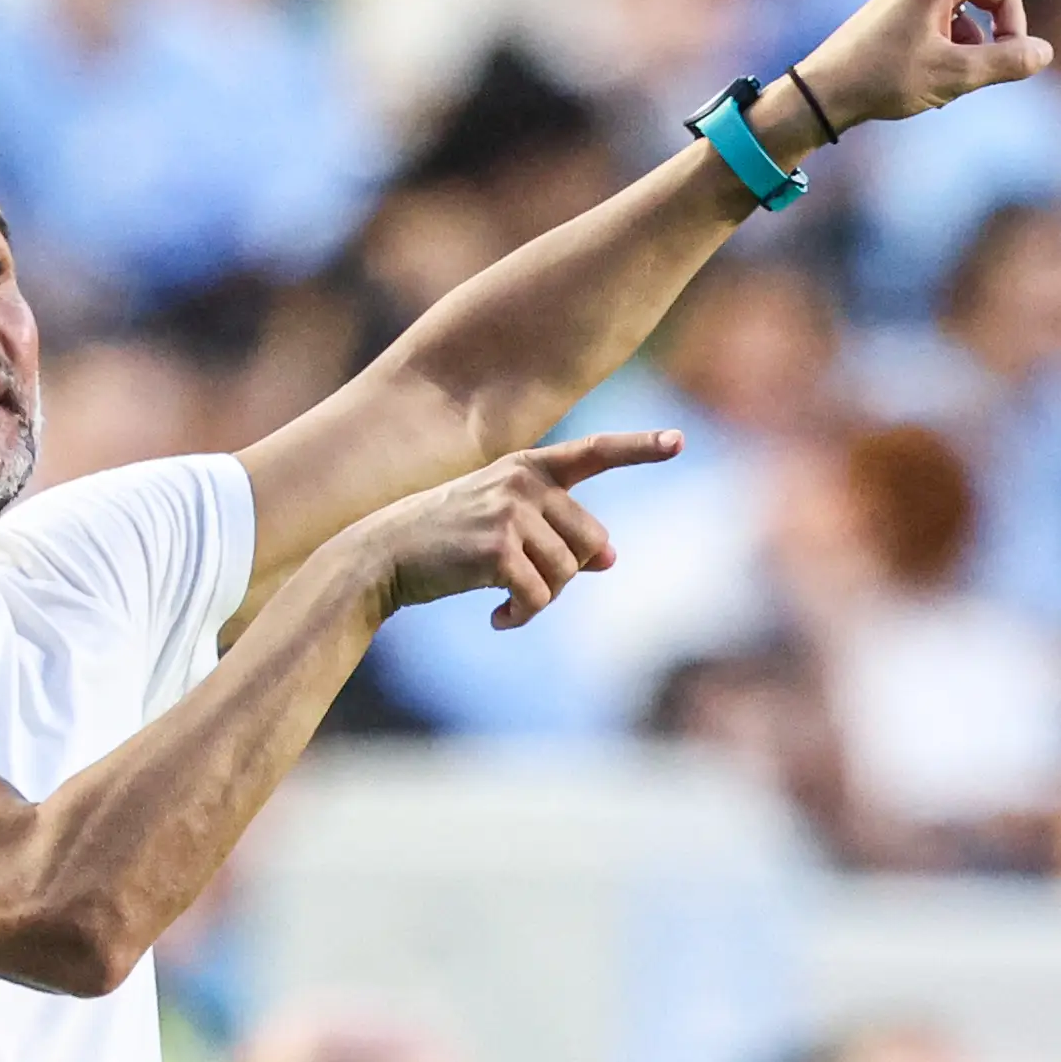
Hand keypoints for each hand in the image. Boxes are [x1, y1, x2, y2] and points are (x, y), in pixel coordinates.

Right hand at [344, 431, 682, 627]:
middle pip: (589, 541)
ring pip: (567, 574)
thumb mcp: (500, 523)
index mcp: (526, 468)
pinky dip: (523, 617)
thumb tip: (612, 558)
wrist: (381, 554)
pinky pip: (539, 598)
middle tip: (527, 588)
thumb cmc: (443, 540)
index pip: (593, 452)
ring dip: (541, 600)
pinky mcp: (497, 550)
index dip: (640, 447)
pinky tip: (497, 620)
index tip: (679, 441)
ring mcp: (509, 513)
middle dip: (566, 575)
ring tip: (508, 603)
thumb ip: (556, 531)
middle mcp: (522, 483)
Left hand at [797, 0, 1060, 128]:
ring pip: (976, 10)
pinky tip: (935, 78)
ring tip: (949, 79)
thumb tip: (1043, 53)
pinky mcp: (908, 8)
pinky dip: (958, 48)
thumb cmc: (879, 79)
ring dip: (979, 44)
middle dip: (1007, 28)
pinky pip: (953, 21)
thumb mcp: (951, 75)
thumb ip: (1006, 62)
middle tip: (996, 70)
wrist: (821, 94)